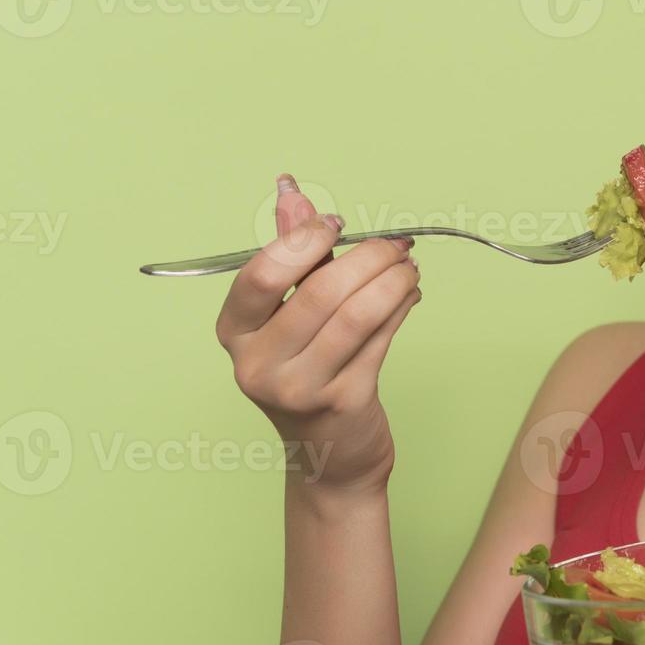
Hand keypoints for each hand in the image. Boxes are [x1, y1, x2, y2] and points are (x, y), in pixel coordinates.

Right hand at [214, 174, 421, 492]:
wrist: (328, 453)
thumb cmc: (307, 370)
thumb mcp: (288, 312)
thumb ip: (292, 252)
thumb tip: (290, 190)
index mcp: (233, 332)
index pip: (261, 274)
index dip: (306, 239)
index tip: (338, 222)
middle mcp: (257, 364)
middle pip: (320, 293)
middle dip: (368, 257)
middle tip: (395, 242)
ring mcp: (299, 389)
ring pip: (357, 315)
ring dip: (393, 280)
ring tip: (409, 265)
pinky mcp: (343, 402)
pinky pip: (380, 340)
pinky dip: (401, 307)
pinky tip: (410, 292)